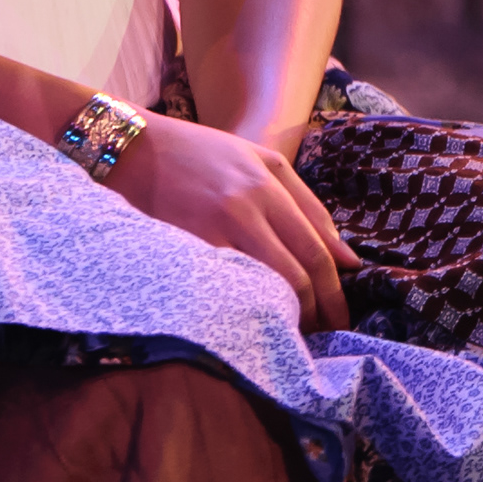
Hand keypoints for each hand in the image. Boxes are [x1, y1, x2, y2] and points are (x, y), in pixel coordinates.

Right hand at [107, 110, 362, 329]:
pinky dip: (248, 307)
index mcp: (269, 183)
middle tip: (324, 333)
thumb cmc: (200, 152)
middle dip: (319, 310)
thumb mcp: (260, 159)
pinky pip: (229, 286)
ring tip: (293, 332)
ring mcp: (216, 229)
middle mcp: (248, 206)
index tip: (341, 314)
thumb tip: (347, 258)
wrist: (134, 148)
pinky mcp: (188, 247)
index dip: (334, 289)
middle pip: (299, 272)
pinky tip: (253, 320)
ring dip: (287, 315)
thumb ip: (306, 204)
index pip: (316, 248)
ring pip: (268, 285)